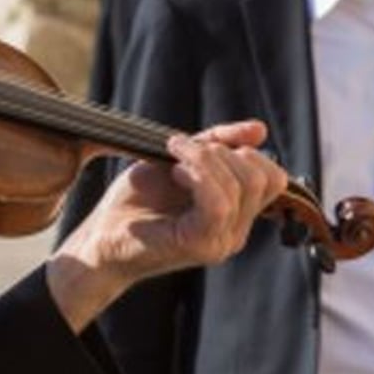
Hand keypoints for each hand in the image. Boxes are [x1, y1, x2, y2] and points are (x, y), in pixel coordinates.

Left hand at [47, 120, 286, 330]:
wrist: (101, 239)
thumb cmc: (135, 203)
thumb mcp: (179, 162)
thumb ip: (217, 146)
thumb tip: (259, 129)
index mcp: (236, 216)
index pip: (273, 178)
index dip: (246, 151)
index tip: (205, 145)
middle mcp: (235, 233)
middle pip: (263, 178)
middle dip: (225, 152)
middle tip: (183, 151)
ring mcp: (220, 242)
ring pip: (242, 186)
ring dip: (205, 159)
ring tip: (174, 160)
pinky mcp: (199, 245)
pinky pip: (218, 203)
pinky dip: (198, 175)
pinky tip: (175, 172)